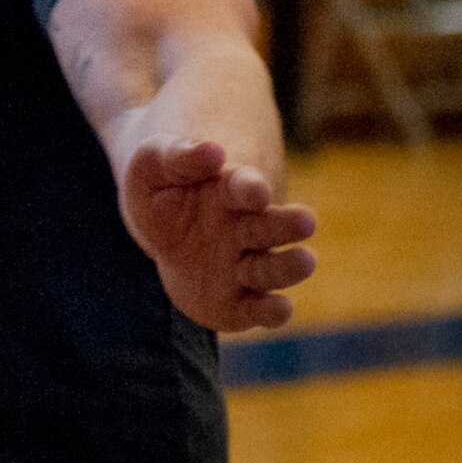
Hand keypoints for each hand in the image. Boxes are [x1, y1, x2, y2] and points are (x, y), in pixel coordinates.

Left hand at [119, 138, 316, 331]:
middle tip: (305, 220)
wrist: (157, 223)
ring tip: (305, 261)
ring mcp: (243, 265)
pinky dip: (270, 311)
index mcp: (228, 190)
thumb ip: (179, 156)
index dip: (249, 187)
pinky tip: (281, 309)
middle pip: (270, 227)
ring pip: (270, 268)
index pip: (244, 186)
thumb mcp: (156, 161)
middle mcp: (246, 228)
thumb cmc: (161, 184)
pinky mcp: (236, 301)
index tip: (256, 189)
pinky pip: (256, 308)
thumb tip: (212, 151)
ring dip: (287, 267)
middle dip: (286, 225)